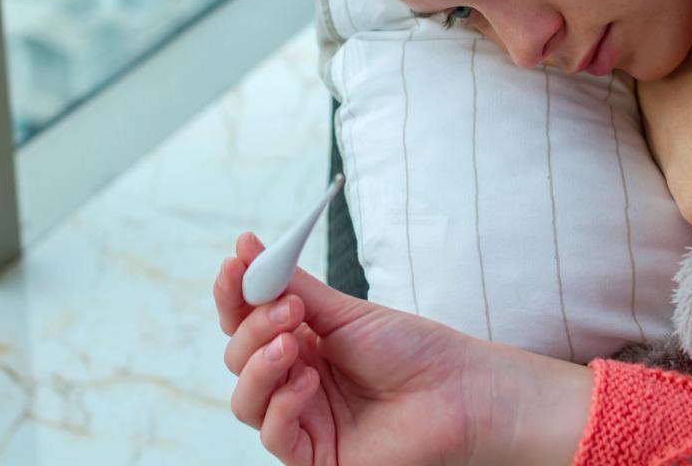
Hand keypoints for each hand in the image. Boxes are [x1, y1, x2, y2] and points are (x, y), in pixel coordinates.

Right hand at [213, 233, 592, 465]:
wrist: (459, 390)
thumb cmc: (412, 350)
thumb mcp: (344, 312)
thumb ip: (292, 286)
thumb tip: (248, 247)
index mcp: (300, 342)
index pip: (245, 319)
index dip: (233, 293)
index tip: (235, 262)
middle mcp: (295, 380)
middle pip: (238, 357)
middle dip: (253, 327)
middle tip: (289, 308)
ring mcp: (304, 419)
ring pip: (246, 399)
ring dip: (260, 365)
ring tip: (292, 343)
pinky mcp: (315, 456)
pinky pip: (273, 434)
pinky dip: (282, 404)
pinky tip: (309, 383)